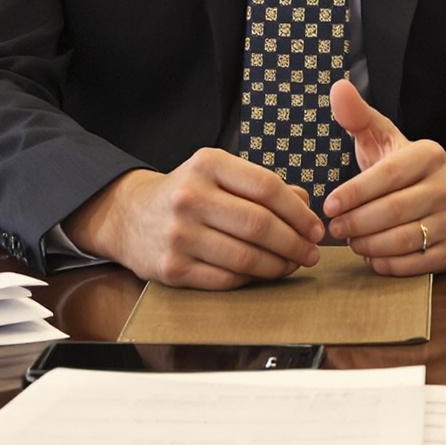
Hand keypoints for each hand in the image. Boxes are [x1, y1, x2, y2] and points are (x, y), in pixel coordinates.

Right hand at [65, 149, 323, 288]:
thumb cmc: (189, 192)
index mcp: (209, 164)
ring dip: (278, 265)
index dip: (299, 212)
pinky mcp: (170, 268)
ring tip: (293, 265)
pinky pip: (224, 279)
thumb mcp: (221, 174)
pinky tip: (263, 274)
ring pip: (244, 257)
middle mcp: (191, 197)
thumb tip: (305, 204)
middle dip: (294, 242)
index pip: (268, 188)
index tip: (316, 227)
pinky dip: (251, 280)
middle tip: (312, 252)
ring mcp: (178, 235)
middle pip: (259, 225)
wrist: (129, 216)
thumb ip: (262, 185)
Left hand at [321, 78, 445, 275]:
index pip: (387, 175)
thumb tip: (338, 87)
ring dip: (368, 246)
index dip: (354, 193)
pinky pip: (414, 265)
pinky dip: (387, 265)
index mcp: (429, 154)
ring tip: (352, 241)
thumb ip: (358, 116)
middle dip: (356, 223)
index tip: (328, 205)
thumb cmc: (404, 169)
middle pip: (393, 211)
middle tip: (334, 229)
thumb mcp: (383, 139)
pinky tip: (373, 256)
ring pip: (403, 240)